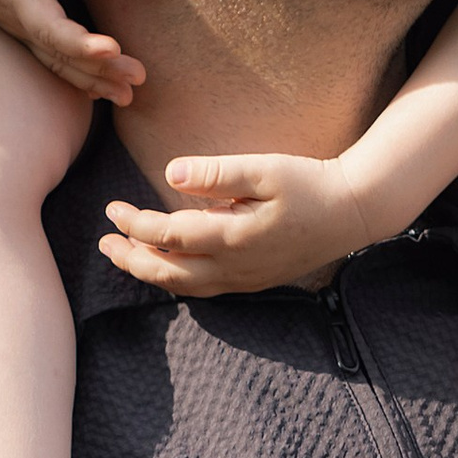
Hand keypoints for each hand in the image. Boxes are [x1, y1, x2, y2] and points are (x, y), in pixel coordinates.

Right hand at [0, 0, 144, 106]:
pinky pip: (55, 57)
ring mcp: (21, 27)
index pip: (49, 28)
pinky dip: (80, 74)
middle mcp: (17, 20)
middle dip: (99, 71)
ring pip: (59, 62)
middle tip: (137, 79)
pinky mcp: (27, 25)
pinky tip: (104, 87)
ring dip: (94, 79)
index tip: (112, 49)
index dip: (80, 43)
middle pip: (61, 55)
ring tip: (129, 94)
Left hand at [99, 149, 371, 297]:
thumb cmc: (310, 184)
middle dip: (130, 259)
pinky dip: (176, 281)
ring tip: (125, 256)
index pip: (168, 236)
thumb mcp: (265, 168)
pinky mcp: (254, 281)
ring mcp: (245, 279)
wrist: (354, 212)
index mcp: (232, 238)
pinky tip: (167, 266)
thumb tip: (171, 173)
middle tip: (104, 243)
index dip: (134, 224)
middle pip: (168, 273)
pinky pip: (204, 289)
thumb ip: (217, 173)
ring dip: (150, 273)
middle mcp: (234, 267)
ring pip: (184, 287)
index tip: (112, 208)